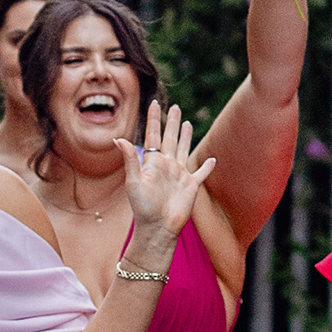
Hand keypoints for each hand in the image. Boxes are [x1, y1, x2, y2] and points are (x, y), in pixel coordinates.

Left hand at [119, 98, 215, 241]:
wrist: (157, 228)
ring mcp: (179, 175)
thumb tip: (118, 139)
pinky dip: (207, 167)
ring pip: (184, 150)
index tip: (154, 103)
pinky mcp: (191, 187)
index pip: (153, 136)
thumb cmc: (142, 208)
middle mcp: (166, 166)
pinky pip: (201, 174)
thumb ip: (130, 160)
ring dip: (186, 137)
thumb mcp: (134, 182)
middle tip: (176, 107)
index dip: (154, 120)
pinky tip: (212, 160)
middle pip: (170, 139)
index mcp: (152, 162)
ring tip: (187, 123)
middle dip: (172, 123)